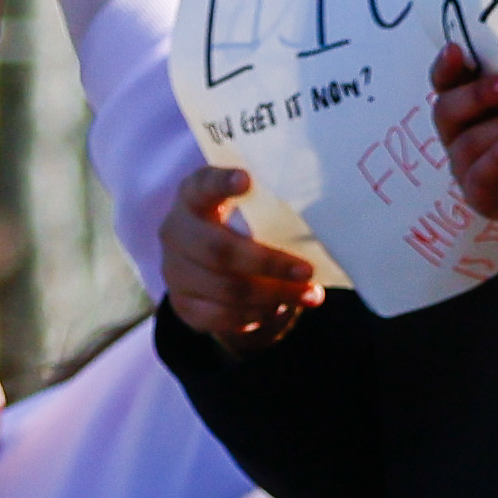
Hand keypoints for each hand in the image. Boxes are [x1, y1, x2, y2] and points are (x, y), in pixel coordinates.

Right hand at [159, 166, 319, 347]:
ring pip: (226, 290)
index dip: (222, 183)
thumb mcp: (251, 212)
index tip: (247, 180)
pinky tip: (278, 308)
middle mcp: (176, 231)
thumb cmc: (242, 228)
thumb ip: (270, 211)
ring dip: (273, 296)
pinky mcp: (182, 305)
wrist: (211, 270)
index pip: (202, 185)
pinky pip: (222, 317)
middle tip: (308, 271)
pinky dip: (255, 315)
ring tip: (309, 294)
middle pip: (219, 250)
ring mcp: (174, 271)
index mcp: (192, 196)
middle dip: (269, 264)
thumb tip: (322, 223)